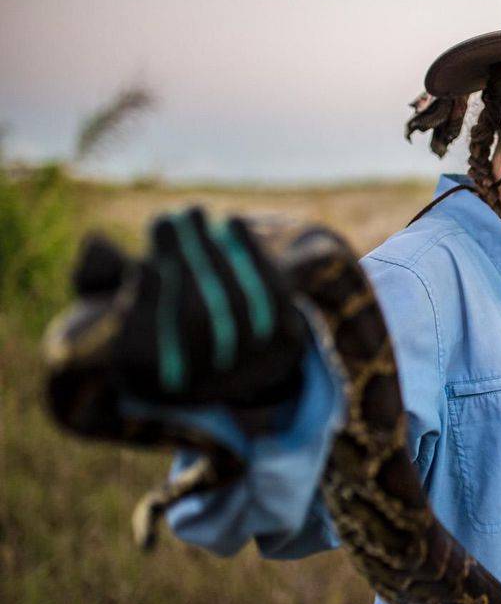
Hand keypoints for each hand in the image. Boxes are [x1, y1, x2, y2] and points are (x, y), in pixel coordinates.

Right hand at [74, 206, 305, 405]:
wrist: (230, 352)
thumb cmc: (160, 323)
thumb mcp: (127, 309)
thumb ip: (111, 286)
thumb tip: (109, 253)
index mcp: (157, 388)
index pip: (151, 354)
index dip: (149, 307)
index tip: (143, 265)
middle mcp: (209, 391)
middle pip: (198, 323)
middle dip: (181, 264)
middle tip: (166, 218)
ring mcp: (256, 370)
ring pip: (237, 304)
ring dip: (212, 251)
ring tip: (191, 213)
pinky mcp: (288, 343)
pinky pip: (273, 294)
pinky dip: (252, 254)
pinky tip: (232, 221)